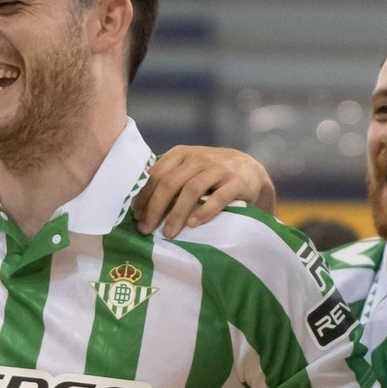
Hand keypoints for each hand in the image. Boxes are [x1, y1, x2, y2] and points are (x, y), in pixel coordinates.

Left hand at [131, 146, 274, 238]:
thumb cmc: (210, 173)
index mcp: (181, 154)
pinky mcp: (236, 182)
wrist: (249, 169)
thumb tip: (136, 202)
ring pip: (192, 190)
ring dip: (177, 214)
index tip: (136, 216)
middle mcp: (198, 158)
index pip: (156, 174)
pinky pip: (218, 198)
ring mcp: (218, 169)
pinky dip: (204, 212)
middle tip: (146, 230)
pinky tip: (193, 225)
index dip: (144, 196)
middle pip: (170, 183)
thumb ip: (167, 177)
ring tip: (168, 233)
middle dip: (155, 208)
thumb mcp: (188, 167)